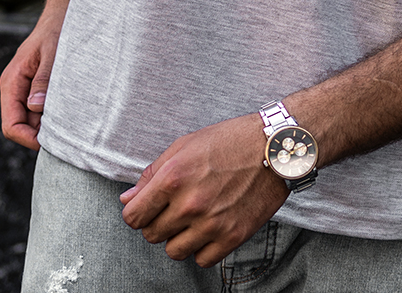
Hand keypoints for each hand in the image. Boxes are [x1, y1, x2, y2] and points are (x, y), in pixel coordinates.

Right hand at [0, 0, 65, 149]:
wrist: (61, 13)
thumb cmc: (56, 30)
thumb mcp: (53, 53)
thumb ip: (44, 79)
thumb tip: (36, 106)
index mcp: (12, 82)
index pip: (11, 125)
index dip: (28, 139)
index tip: (50, 142)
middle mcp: (14, 88)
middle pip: (21, 126)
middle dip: (40, 133)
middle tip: (67, 132)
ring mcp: (24, 88)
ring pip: (31, 119)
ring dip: (48, 123)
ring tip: (70, 117)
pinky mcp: (35, 86)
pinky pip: (39, 109)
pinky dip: (52, 112)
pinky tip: (69, 107)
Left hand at [119, 114, 288, 267]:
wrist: (273, 147)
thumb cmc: (228, 140)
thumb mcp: (184, 146)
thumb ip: (152, 174)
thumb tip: (128, 199)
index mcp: (173, 178)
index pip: (134, 217)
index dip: (136, 213)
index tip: (144, 209)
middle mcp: (189, 204)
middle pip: (152, 235)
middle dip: (157, 222)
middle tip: (173, 208)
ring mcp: (211, 224)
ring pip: (174, 251)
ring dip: (178, 237)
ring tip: (191, 218)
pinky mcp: (232, 237)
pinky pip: (202, 260)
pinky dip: (201, 248)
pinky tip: (208, 228)